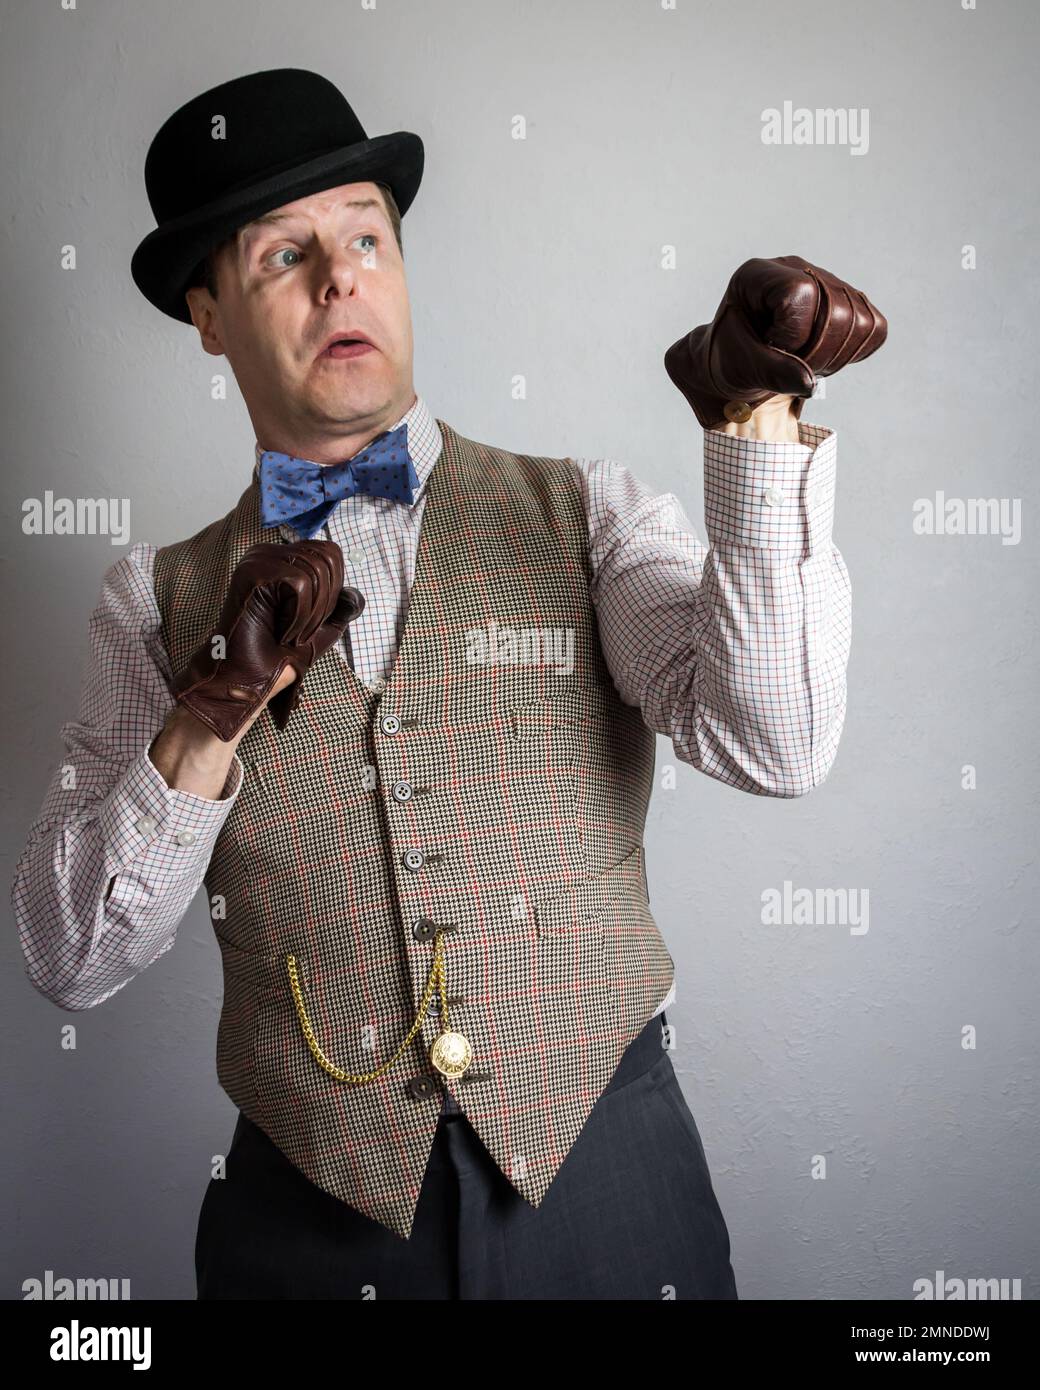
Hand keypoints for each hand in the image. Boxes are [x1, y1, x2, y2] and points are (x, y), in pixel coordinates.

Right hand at [170, 540, 364, 741]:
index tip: (310, 620)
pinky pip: (301, 584)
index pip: (331, 553)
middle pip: (328, 558)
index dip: (333, 589)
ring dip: (311, 615)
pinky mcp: (253, 571)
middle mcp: (269, 553)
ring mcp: (258, 559)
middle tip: (300, 630)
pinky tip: (281, 631)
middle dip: (325, 604)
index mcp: (283, 560)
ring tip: (288, 632)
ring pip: (316, 571)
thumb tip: (356, 595)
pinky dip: (299, 616)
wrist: (249, 677)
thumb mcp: (320, 631)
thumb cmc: (277, 654)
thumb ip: (340, 610)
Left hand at [664, 255, 887, 430]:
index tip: (769, 348)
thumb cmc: (732, 362)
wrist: (741, 369)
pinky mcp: (848, 302)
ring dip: (832, 356)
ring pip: (860, 320)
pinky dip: (851, 353)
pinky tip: (821, 357)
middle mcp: (796, 269)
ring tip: (801, 361)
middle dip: (814, 351)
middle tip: (787, 363)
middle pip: (836, 308)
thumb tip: (808, 383)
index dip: (791, 332)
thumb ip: (773, 373)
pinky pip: (874, 328)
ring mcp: (825, 283)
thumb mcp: (740, 369)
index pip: (800, 292)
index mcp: (759, 275)